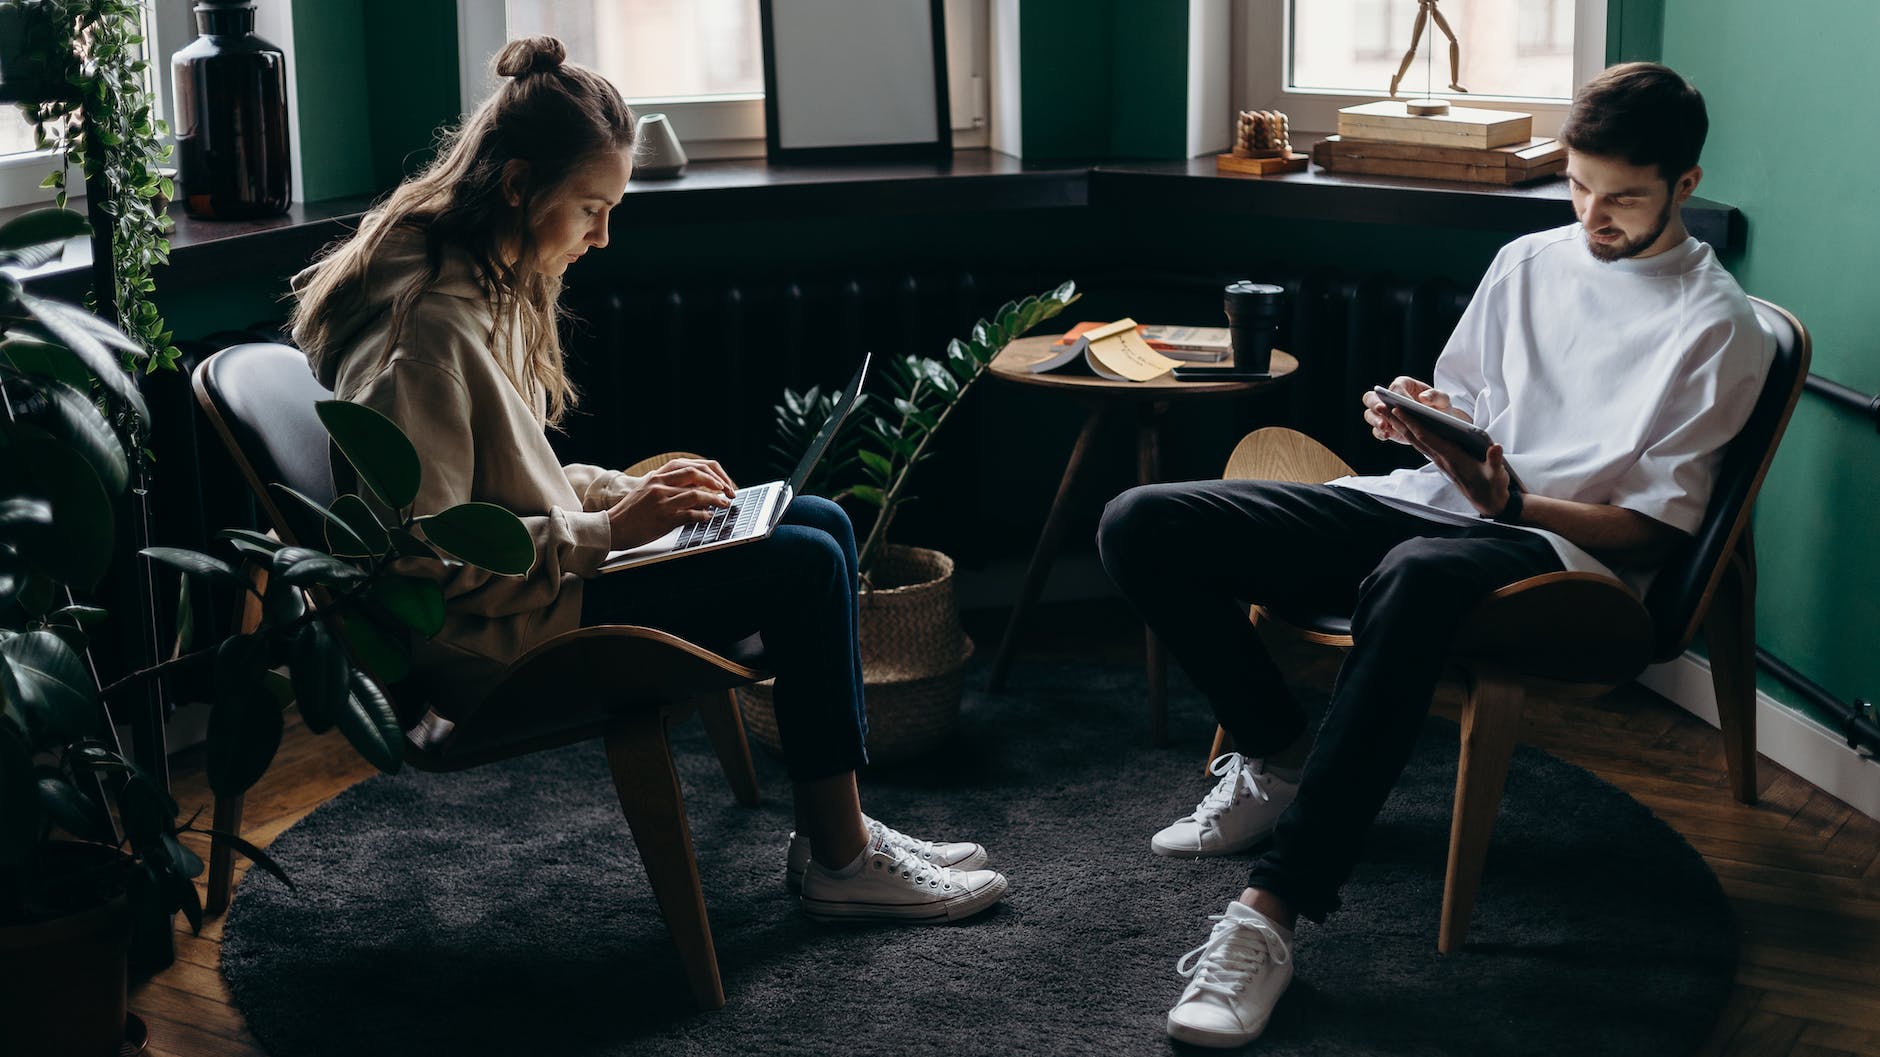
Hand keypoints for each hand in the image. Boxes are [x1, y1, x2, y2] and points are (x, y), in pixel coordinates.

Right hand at [606, 458, 737, 549]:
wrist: (612, 527)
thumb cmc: (632, 511)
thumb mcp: (649, 489)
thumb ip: (670, 484)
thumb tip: (697, 487)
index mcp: (658, 475)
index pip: (691, 465)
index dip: (711, 472)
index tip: (721, 481)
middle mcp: (660, 484)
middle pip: (696, 474)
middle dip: (718, 482)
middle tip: (728, 492)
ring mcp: (661, 501)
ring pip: (696, 494)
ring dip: (715, 499)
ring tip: (724, 504)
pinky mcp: (663, 518)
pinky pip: (690, 514)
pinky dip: (703, 515)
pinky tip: (708, 516)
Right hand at [1361, 376, 1466, 444]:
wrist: (1439, 424)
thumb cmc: (1440, 408)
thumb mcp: (1443, 400)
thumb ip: (1436, 396)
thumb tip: (1423, 397)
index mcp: (1402, 385)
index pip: (1395, 388)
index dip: (1399, 395)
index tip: (1406, 404)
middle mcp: (1389, 398)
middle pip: (1372, 397)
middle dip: (1375, 403)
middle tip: (1382, 408)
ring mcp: (1385, 414)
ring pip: (1370, 414)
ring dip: (1375, 420)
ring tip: (1384, 426)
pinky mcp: (1386, 428)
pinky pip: (1377, 430)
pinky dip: (1380, 433)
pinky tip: (1387, 435)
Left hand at [1392, 415, 1514, 517]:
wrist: (1488, 502)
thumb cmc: (1492, 485)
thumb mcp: (1497, 474)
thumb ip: (1495, 460)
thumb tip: (1496, 447)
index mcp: (1452, 458)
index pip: (1427, 438)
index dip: (1412, 424)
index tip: (1399, 409)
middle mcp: (1441, 458)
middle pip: (1414, 437)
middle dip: (1398, 420)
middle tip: (1381, 404)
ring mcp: (1439, 460)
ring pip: (1415, 441)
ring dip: (1400, 426)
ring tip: (1386, 410)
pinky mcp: (1441, 462)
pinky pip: (1421, 446)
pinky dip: (1410, 434)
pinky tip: (1403, 425)